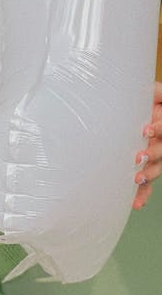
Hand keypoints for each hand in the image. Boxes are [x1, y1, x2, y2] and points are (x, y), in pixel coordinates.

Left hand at [133, 81, 161, 208]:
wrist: (136, 110)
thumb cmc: (141, 99)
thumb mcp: (153, 92)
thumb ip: (157, 91)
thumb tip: (158, 91)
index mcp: (161, 125)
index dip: (158, 129)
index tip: (146, 131)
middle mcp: (161, 143)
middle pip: (161, 151)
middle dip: (152, 154)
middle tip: (138, 157)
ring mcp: (154, 156)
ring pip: (156, 169)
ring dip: (148, 175)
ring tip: (137, 179)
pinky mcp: (145, 167)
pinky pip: (147, 185)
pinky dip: (143, 194)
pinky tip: (136, 203)